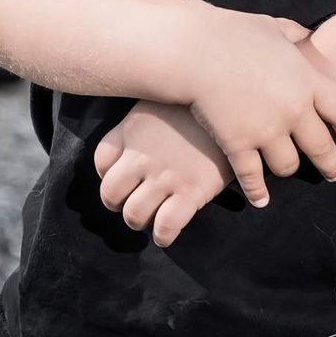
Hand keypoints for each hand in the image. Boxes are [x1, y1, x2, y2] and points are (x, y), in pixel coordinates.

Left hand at [93, 100, 232, 247]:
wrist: (234, 105)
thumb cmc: (197, 103)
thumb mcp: (160, 101)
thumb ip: (142, 121)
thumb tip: (135, 139)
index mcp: (132, 130)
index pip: (101, 160)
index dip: (107, 173)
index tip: (122, 177)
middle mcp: (143, 156)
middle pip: (110, 193)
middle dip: (118, 203)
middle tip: (132, 201)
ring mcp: (165, 176)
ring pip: (133, 215)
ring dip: (139, 221)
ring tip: (151, 216)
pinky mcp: (191, 192)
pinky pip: (165, 227)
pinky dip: (163, 236)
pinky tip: (167, 232)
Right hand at [186, 10, 335, 209]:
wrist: (194, 49)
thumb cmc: (232, 32)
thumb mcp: (272, 26)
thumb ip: (294, 34)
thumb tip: (308, 35)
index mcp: (307, 79)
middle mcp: (294, 110)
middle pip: (322, 148)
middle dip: (331, 165)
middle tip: (334, 173)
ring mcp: (266, 130)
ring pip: (289, 166)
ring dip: (289, 168)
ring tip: (287, 169)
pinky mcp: (239, 145)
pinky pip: (253, 178)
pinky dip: (257, 191)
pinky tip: (260, 198)